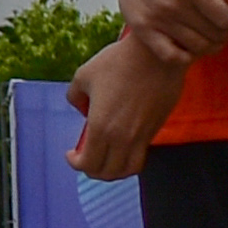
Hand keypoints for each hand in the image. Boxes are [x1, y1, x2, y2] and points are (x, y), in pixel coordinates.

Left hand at [65, 34, 182, 182]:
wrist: (155, 54)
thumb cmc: (118, 61)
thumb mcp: (84, 75)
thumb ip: (75, 96)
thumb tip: (81, 109)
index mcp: (101, 127)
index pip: (88, 163)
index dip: (76, 164)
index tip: (71, 155)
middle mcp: (122, 137)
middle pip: (107, 173)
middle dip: (93, 170)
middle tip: (85, 159)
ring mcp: (142, 136)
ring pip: (128, 170)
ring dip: (114, 171)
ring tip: (105, 159)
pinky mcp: (156, 129)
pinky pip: (141, 155)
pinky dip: (129, 159)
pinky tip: (121, 146)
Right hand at [107, 0, 227, 60]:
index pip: (226, 19)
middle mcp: (172, 4)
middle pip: (214, 35)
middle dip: (227, 33)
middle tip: (226, 26)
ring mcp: (155, 18)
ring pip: (196, 47)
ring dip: (211, 45)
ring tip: (212, 35)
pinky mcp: (141, 28)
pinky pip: (170, 56)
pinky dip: (185, 56)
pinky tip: (190, 45)